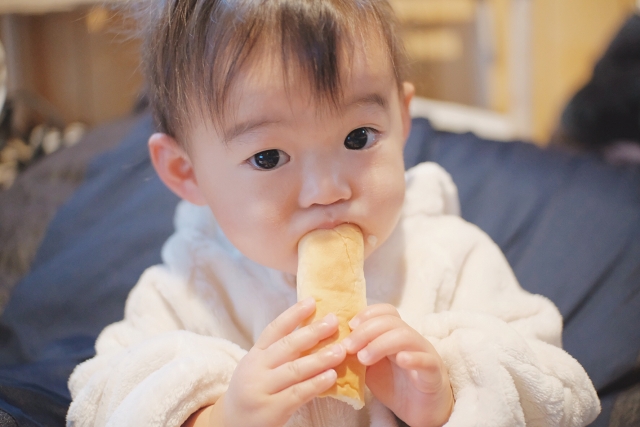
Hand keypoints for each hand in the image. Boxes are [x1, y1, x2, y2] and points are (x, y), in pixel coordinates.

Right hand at [218, 298, 346, 426]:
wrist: (232, 424)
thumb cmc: (253, 391)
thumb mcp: (259, 366)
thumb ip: (279, 352)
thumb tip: (313, 330)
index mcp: (255, 355)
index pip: (274, 329)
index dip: (293, 315)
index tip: (312, 301)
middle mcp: (256, 369)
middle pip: (287, 346)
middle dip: (312, 332)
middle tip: (334, 321)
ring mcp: (262, 389)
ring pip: (295, 370)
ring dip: (320, 358)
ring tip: (341, 350)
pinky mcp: (271, 410)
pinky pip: (297, 394)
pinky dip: (316, 384)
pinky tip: (332, 376)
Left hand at [342, 304, 453, 426]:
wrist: (420, 410)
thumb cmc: (394, 385)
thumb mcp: (370, 367)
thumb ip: (357, 353)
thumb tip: (333, 344)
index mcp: (395, 334)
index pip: (386, 311)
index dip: (367, 314)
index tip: (349, 326)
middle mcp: (411, 339)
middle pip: (391, 321)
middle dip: (366, 331)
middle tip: (349, 347)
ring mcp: (424, 354)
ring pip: (406, 336)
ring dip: (381, 344)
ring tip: (363, 358)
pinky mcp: (433, 374)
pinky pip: (426, 360)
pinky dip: (413, 357)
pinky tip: (400, 360)